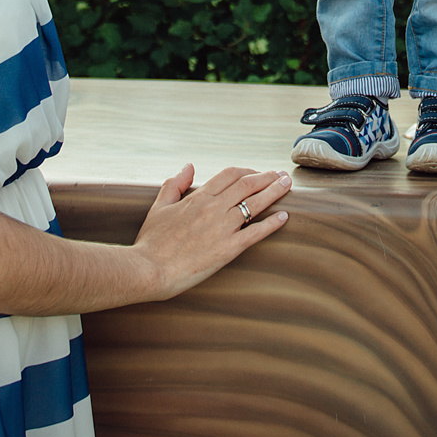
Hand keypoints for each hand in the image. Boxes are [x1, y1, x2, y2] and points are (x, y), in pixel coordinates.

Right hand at [132, 164, 290, 299]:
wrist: (149, 269)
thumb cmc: (151, 241)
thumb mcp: (159, 206)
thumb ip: (175, 184)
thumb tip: (189, 167)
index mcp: (198, 197)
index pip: (230, 175)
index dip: (247, 170)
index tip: (257, 172)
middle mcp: (214, 209)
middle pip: (247, 185)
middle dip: (267, 177)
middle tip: (281, 175)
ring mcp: (222, 228)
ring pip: (255, 204)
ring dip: (274, 192)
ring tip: (287, 186)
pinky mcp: (227, 249)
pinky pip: (255, 233)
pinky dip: (271, 224)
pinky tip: (283, 217)